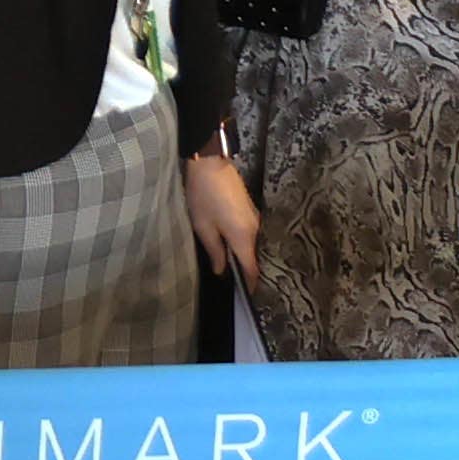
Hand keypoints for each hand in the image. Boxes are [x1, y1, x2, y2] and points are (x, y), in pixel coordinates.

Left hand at [184, 151, 260, 282]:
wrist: (210, 163)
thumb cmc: (203, 196)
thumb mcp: (203, 227)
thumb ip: (215, 251)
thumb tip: (222, 271)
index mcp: (244, 237)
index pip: (252, 269)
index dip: (250, 284)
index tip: (246, 295)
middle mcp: (255, 230)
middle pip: (255, 257)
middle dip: (247, 271)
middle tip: (236, 283)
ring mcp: (255, 218)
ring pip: (253, 245)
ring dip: (245, 255)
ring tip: (232, 266)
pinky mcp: (250, 209)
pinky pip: (251, 234)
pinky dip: (244, 243)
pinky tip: (232, 245)